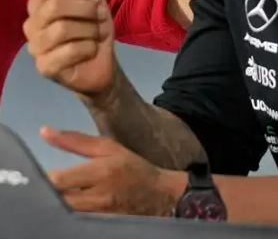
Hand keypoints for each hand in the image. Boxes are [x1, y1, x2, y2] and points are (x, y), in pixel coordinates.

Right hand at [24, 0, 114, 95]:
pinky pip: (69, 51)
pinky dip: (88, 48)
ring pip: (62, 29)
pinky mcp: (45, 68)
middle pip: (54, 6)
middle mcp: (31, 24)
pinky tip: (90, 50)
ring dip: (90, 30)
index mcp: (39, 4)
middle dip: (86, 10)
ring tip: (94, 34)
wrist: (102, 61)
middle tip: (97, 18)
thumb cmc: (92, 26)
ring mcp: (35, 48)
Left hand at [42, 127, 182, 215]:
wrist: (159, 195)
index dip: (43, 179)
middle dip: (46, 195)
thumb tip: (44, 132)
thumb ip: (74, 141)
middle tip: (41, 189)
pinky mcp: (100, 227)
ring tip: (53, 199)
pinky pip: (75, 223)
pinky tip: (66, 210)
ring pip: (65, 215)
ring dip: (55, 207)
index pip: (59, 180)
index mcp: (100, 170)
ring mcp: (99, 216)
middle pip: (58, 201)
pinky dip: (67, 217)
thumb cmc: (131, 167)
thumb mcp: (108, 147)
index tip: (36, 175)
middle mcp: (98, 196)